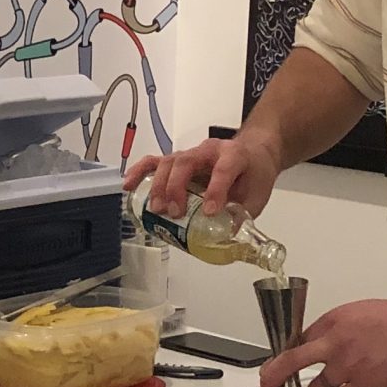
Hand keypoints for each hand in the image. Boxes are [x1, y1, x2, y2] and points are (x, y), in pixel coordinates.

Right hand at [125, 128, 281, 219]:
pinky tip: (128, 186)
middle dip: (176, 188)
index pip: (223, 169)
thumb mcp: (258, 196)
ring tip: (157, 209)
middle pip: (186, 162)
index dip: (215, 190)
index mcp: (234, 155)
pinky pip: (154, 162)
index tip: (210, 212)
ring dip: (159, 186)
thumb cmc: (254, 174)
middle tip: (174, 213)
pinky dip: (139, 172)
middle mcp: (209, 150)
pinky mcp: (177, 160)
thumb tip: (226, 236)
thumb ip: (243, 215)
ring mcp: (190, 153)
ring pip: (168, 162)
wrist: (252, 154)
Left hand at [261, 299, 386, 386]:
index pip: (301, 338)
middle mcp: (335, 341)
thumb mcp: (363, 312)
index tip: (284, 363)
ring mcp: (348, 366)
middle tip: (266, 386)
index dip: (289, 354)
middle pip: (292, 360)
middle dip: (273, 375)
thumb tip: (323, 346)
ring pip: (313, 386)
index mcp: (334, 319)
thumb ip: (340, 328)